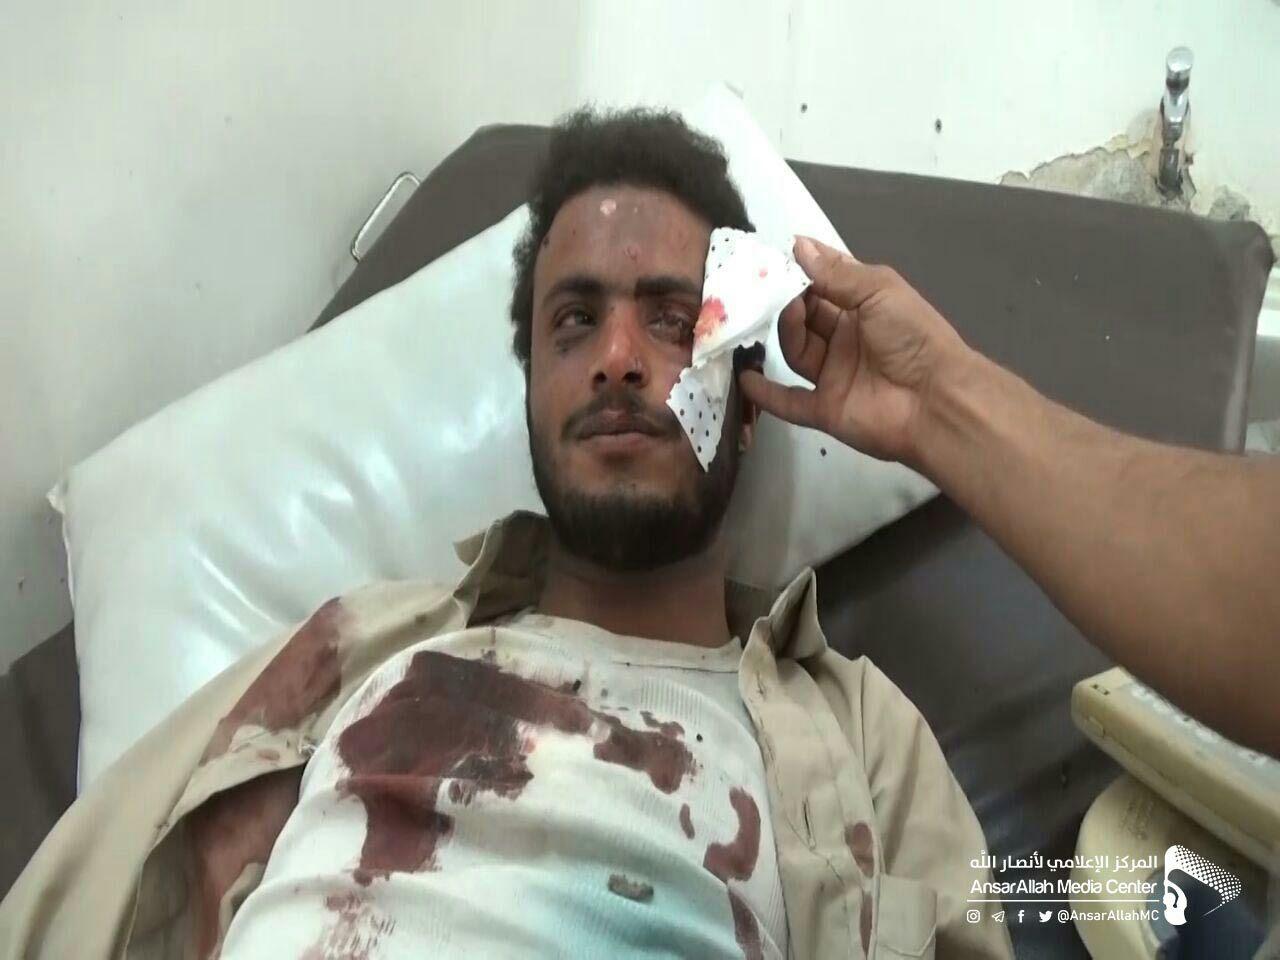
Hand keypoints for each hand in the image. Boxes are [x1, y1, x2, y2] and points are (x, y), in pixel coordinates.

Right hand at [739, 236, 970, 463]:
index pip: (822, 283)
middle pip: (804, 316)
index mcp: (863, 306)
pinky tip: (745, 379)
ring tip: (785, 316)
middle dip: (786, 300)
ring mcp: (834, 374)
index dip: (799, 270)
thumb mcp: (879, 291)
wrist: (936, 399)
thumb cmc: (913, 335)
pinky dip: (766, 393)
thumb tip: (798, 245)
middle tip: (767, 286)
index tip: (770, 255)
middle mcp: (845, 338)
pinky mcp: (824, 409)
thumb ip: (836, 273)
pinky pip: (789, 401)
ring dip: (784, 332)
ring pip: (796, 351)